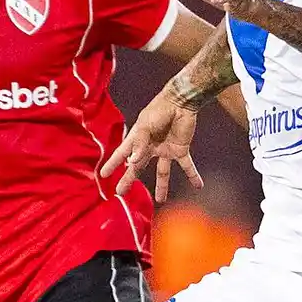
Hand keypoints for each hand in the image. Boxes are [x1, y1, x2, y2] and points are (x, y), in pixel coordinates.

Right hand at [102, 86, 202, 200]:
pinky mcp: (180, 150)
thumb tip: (133, 162)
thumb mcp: (146, 125)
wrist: (181, 101)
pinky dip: (193, 176)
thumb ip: (140, 143)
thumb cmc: (159, 110)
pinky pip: (187, 166)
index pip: (122, 154)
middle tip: (120, 193)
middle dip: (129, 179)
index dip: (113, 164)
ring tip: (160, 200)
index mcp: (138, 139)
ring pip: (162, 172)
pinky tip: (198, 186)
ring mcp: (165, 150)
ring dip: (162, 186)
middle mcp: (150, 147)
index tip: (103, 175)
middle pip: (138, 167)